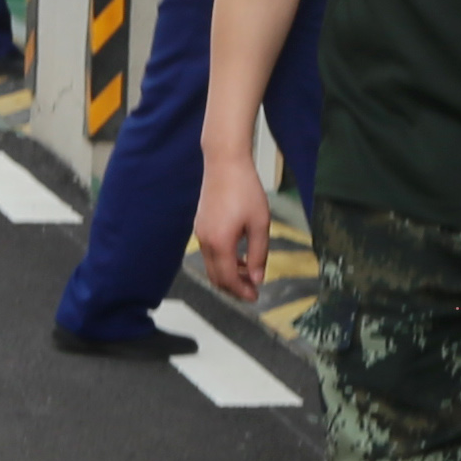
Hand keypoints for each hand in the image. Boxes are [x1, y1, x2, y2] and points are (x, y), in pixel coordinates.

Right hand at [192, 155, 271, 301]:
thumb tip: (256, 279)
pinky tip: (238, 257)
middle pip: (215, 277)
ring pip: (211, 266)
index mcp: (220, 243)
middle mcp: (205, 241)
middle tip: (252, 291)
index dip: (241, 291)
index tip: (255, 297)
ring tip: (248, 275)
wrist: (225, 163)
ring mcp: (200, 233)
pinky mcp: (200, 225)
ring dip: (227, 275)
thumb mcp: (260, 224)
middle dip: (233, 288)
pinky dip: (222, 262)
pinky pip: (209, 253)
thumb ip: (258, 254)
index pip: (227, 278)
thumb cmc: (246, 190)